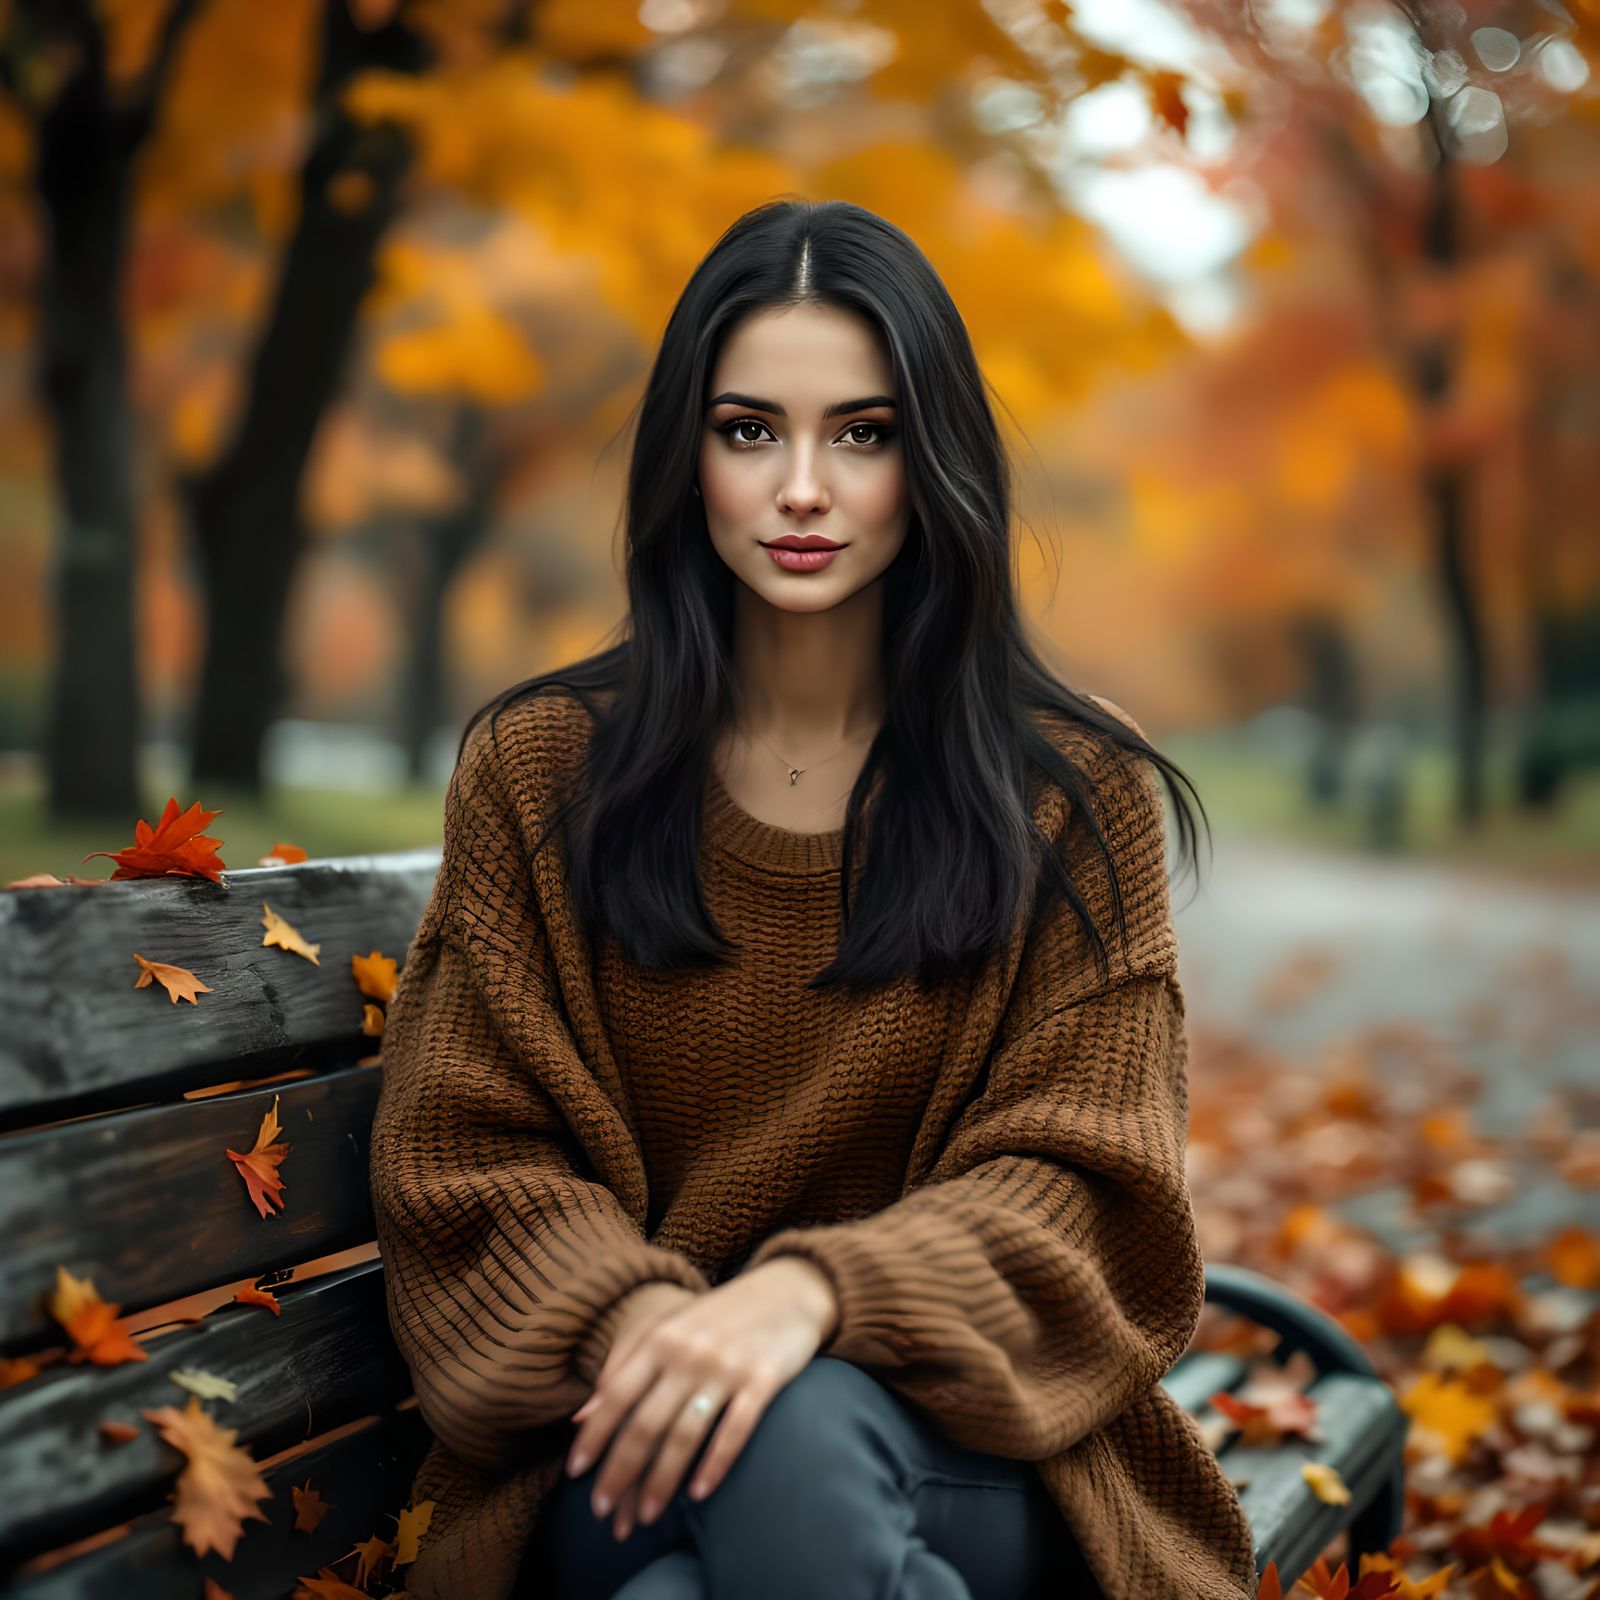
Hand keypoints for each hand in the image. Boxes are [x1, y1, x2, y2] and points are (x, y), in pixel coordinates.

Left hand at [564, 1256, 837, 1541]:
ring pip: (685, 1436)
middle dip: (620, 1473)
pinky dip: (714, 1465)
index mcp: (660, 1337)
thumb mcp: (668, 1327)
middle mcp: (688, 1353)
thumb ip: (625, 1366)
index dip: (594, 1435)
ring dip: (662, 1482)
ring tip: (646, 1516)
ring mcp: (726, 1368)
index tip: (575, 1472)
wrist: (786, 1290)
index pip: (616, 1394)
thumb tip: (582, 1417)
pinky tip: (699, 1493)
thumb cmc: (718, 1316)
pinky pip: (734, 1431)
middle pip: (646, 1424)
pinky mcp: (762, 1380)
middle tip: (602, 1510)